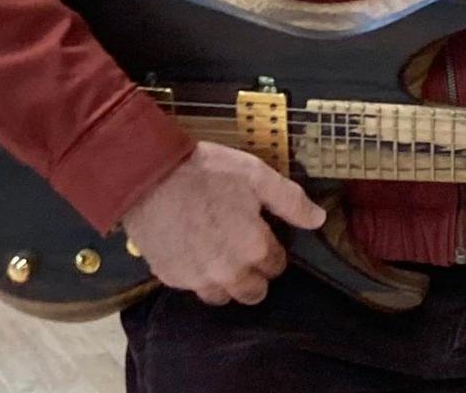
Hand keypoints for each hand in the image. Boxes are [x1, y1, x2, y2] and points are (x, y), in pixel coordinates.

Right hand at [120, 142, 325, 305]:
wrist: (147, 174)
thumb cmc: (204, 170)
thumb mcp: (255, 174)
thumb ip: (290, 200)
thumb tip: (318, 219)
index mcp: (253, 248)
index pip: (276, 266)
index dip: (271, 248)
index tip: (260, 232)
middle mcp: (228, 272)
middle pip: (253, 292)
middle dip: (253, 274)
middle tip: (240, 245)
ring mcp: (197, 278)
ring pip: (222, 295)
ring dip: (225, 280)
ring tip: (216, 251)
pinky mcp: (170, 277)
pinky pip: (192, 285)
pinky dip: (195, 273)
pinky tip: (190, 247)